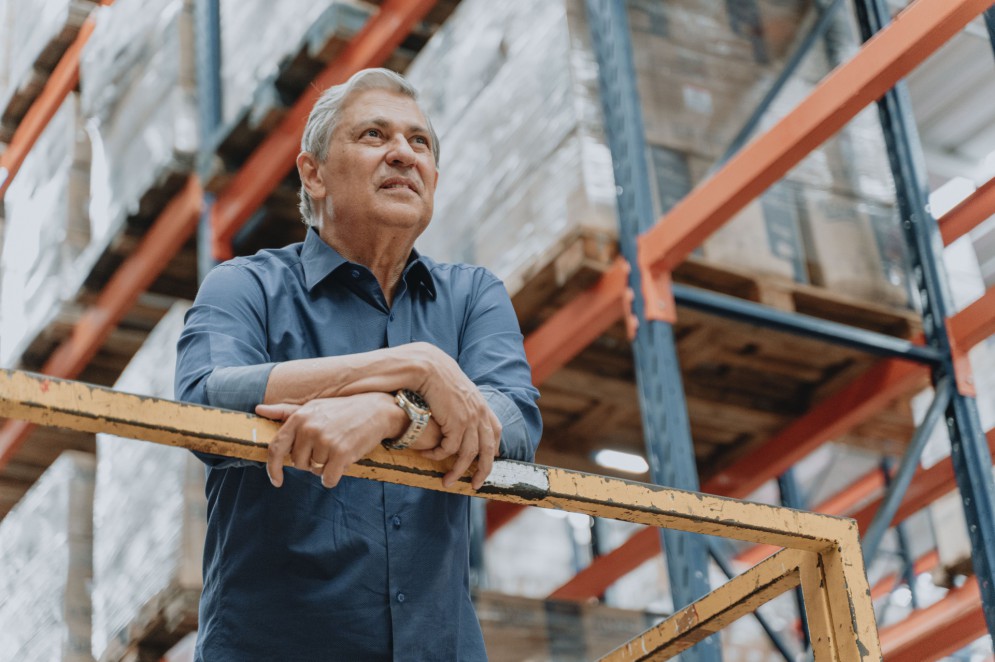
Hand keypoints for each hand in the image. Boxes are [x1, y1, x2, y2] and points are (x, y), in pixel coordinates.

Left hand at [257, 393, 399, 488]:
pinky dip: (333, 478)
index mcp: (299, 417)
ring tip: (337, 450)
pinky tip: (342, 464)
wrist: (377, 410)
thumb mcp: (313, 407)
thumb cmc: (342, 410)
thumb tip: (258, 409)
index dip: (273, 468)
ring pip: (314, 471)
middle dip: (310, 462)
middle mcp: (309, 428)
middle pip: (298, 463)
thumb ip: (285, 411)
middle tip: (326, 449)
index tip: (276, 480)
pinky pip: (328, 479)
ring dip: (325, 468)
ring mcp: (325, 441)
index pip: (276, 448)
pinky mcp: (341, 453)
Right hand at [409, 343, 501, 489]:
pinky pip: (449, 448)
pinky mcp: (456, 423)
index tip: (490, 460)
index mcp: (481, 404)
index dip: (494, 447)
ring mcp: (470, 419)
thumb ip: (461, 402)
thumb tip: (458, 410)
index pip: (495, 430)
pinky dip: (438, 455)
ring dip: (457, 472)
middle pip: (488, 450)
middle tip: (475, 485)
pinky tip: (427, 455)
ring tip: (447, 481)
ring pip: (468, 455)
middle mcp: (480, 413)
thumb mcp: (456, 389)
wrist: (429, 366)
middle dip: (484, 471)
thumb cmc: (437, 376)